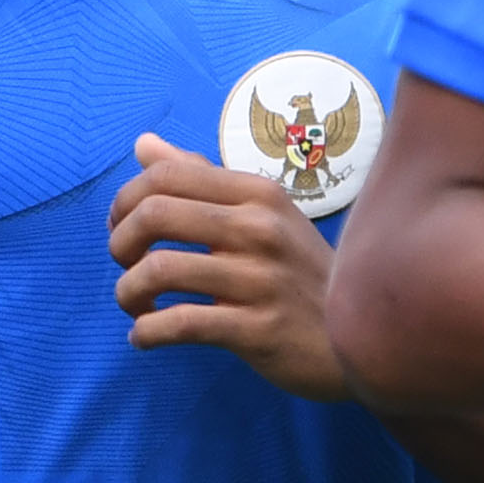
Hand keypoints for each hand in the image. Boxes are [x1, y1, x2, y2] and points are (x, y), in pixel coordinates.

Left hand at [108, 135, 349, 400]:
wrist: (363, 335)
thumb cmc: (298, 271)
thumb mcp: (262, 214)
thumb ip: (200, 178)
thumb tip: (143, 145)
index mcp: (257, 193)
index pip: (165, 176)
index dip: (125, 200)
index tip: (122, 227)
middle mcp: (259, 228)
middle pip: (154, 215)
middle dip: (120, 243)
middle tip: (124, 265)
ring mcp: (260, 280)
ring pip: (158, 271)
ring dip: (127, 292)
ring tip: (135, 305)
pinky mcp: (257, 330)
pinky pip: (179, 324)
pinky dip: (146, 332)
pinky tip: (144, 337)